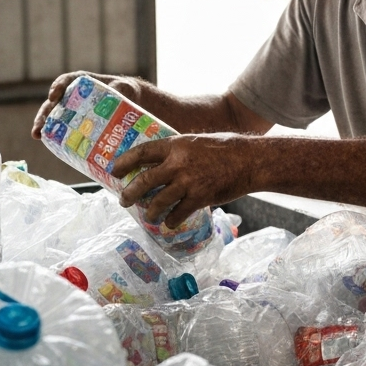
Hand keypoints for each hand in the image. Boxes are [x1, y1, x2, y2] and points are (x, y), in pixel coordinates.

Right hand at [31, 71, 144, 138]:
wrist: (131, 103)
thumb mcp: (123, 88)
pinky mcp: (76, 123)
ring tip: (37, 135)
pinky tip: (49, 143)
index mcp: (81, 82)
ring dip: (43, 125)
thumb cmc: (125, 90)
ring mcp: (72, 110)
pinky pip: (62, 127)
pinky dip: (55, 135)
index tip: (53, 96)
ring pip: (53, 116)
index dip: (57, 87)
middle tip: (38, 125)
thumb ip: (119, 89)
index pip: (65, 81)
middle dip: (43, 113)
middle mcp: (72, 95)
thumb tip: (117, 94)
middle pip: (53, 102)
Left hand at [111, 134, 256, 227]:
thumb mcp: (196, 142)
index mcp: (175, 145)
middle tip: (123, 200)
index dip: (125, 162)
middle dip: (130, 193)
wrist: (250, 160)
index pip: (142, 152)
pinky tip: (170, 223)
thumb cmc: (225, 148)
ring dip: (150, 211)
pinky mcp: (199, 198)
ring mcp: (188, 182)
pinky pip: (178, 213)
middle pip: (144, 181)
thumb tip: (162, 164)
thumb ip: (178, 152)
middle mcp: (178, 163)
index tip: (114, 170)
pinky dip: (172, 221)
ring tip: (147, 215)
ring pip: (158, 201)